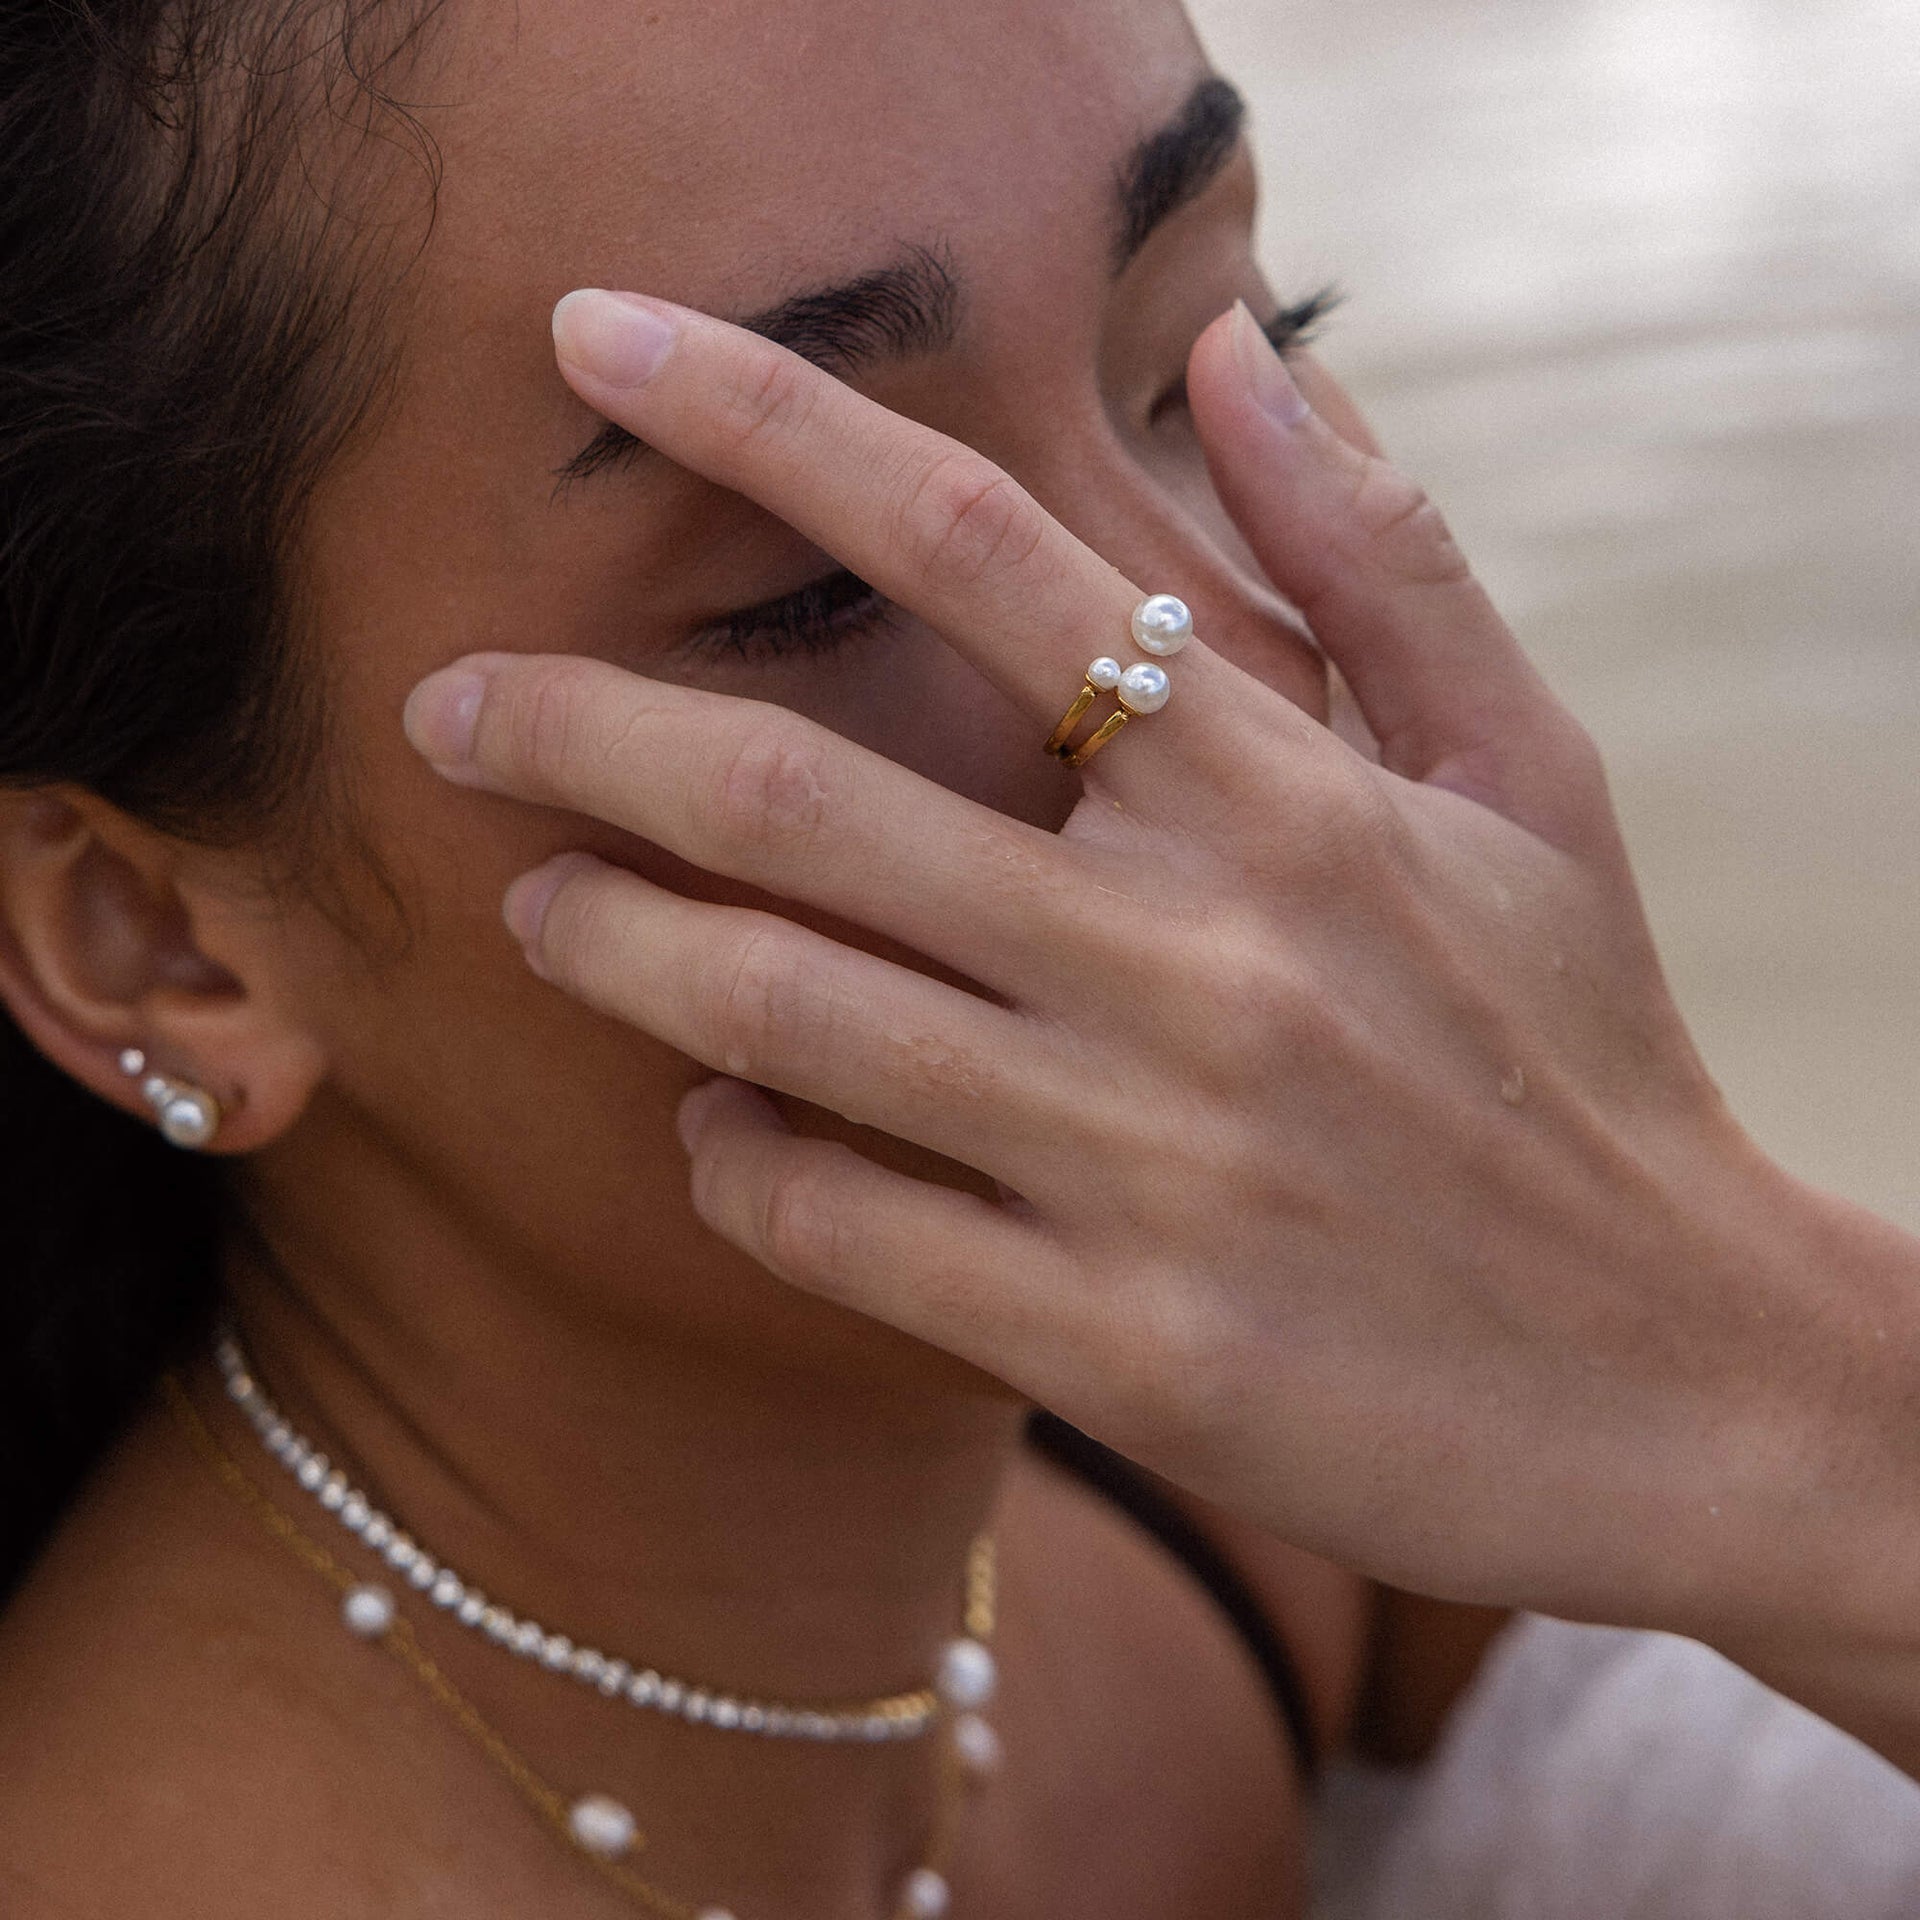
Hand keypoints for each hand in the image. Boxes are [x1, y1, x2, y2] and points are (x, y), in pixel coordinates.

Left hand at [404, 292, 1919, 1747]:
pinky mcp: (1117, 1343)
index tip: (598, 348)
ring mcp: (1144, 1161)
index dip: (770, 423)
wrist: (1686, 1383)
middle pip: (804, 798)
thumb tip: (1232, 354)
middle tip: (448, 699)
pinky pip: (841, 1228)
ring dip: (616, 945)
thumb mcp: (1538, 784)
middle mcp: (1194, 960)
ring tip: (535, 900)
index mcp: (1288, 796)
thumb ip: (1384, 559)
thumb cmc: (1592, 1063)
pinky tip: (709, 1126)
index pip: (987, 550)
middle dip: (579, 727)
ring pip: (783, 1018)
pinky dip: (736, 1163)